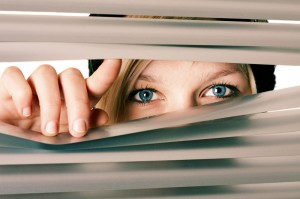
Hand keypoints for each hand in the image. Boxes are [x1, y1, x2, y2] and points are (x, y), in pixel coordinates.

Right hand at [0, 59, 120, 136]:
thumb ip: (84, 125)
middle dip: (78, 103)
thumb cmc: (38, 134)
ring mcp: (33, 84)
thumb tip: (103, 116)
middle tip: (78, 129)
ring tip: (49, 131)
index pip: (93, 82)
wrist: (10, 139)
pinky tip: (26, 111)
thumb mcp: (64, 134)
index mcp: (73, 98)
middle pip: (72, 77)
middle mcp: (56, 87)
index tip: (116, 61)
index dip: (106, 71)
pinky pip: (14, 75)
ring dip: (51, 104)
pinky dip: (21, 92)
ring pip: (46, 73)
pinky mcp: (8, 85)